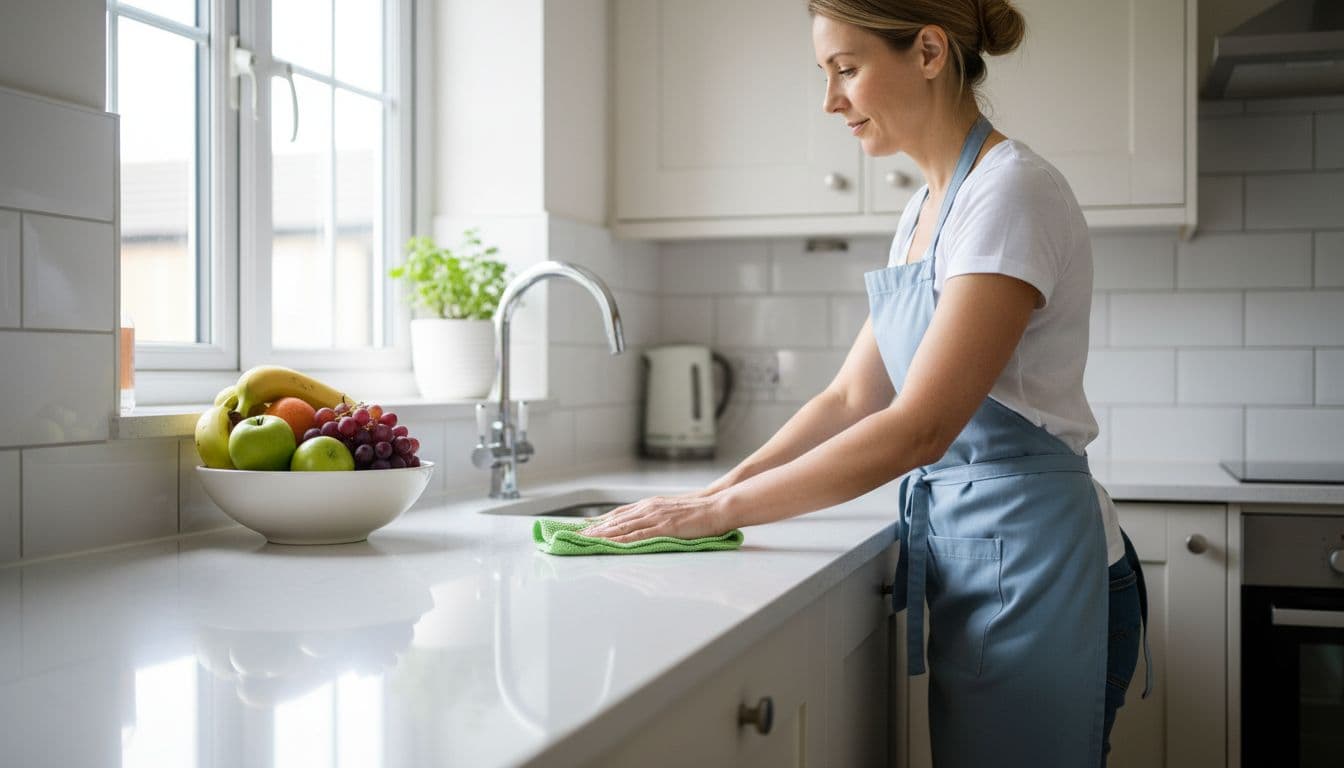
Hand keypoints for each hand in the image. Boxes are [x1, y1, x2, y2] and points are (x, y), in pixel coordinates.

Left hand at [582, 493, 730, 543]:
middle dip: (593, 529)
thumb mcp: (671, 510)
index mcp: (649, 505)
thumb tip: (640, 527)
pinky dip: (622, 540)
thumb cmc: (699, 511)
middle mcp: (648, 508)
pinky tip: (611, 544)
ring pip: (622, 527)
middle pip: (614, 520)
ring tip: (584, 540)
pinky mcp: (664, 527)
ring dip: (601, 534)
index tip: (582, 527)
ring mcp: (655, 517)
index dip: (599, 521)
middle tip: (574, 536)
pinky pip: (639, 535)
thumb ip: (654, 517)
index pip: (618, 514)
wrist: (718, 505)